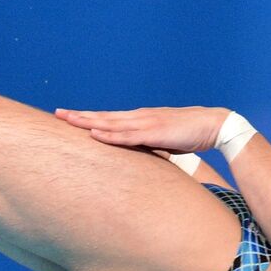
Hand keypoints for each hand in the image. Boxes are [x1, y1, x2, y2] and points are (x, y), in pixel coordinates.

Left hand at [53, 105, 230, 153]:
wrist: (213, 125)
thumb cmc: (190, 134)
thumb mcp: (163, 141)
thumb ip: (148, 145)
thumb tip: (138, 156)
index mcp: (140, 119)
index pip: (109, 118)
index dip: (89, 117)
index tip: (70, 117)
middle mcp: (139, 117)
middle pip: (103, 116)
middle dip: (80, 116)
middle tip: (57, 113)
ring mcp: (146, 123)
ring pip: (110, 123)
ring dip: (88, 122)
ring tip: (68, 120)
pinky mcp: (154, 133)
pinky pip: (127, 135)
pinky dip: (110, 135)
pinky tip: (95, 134)